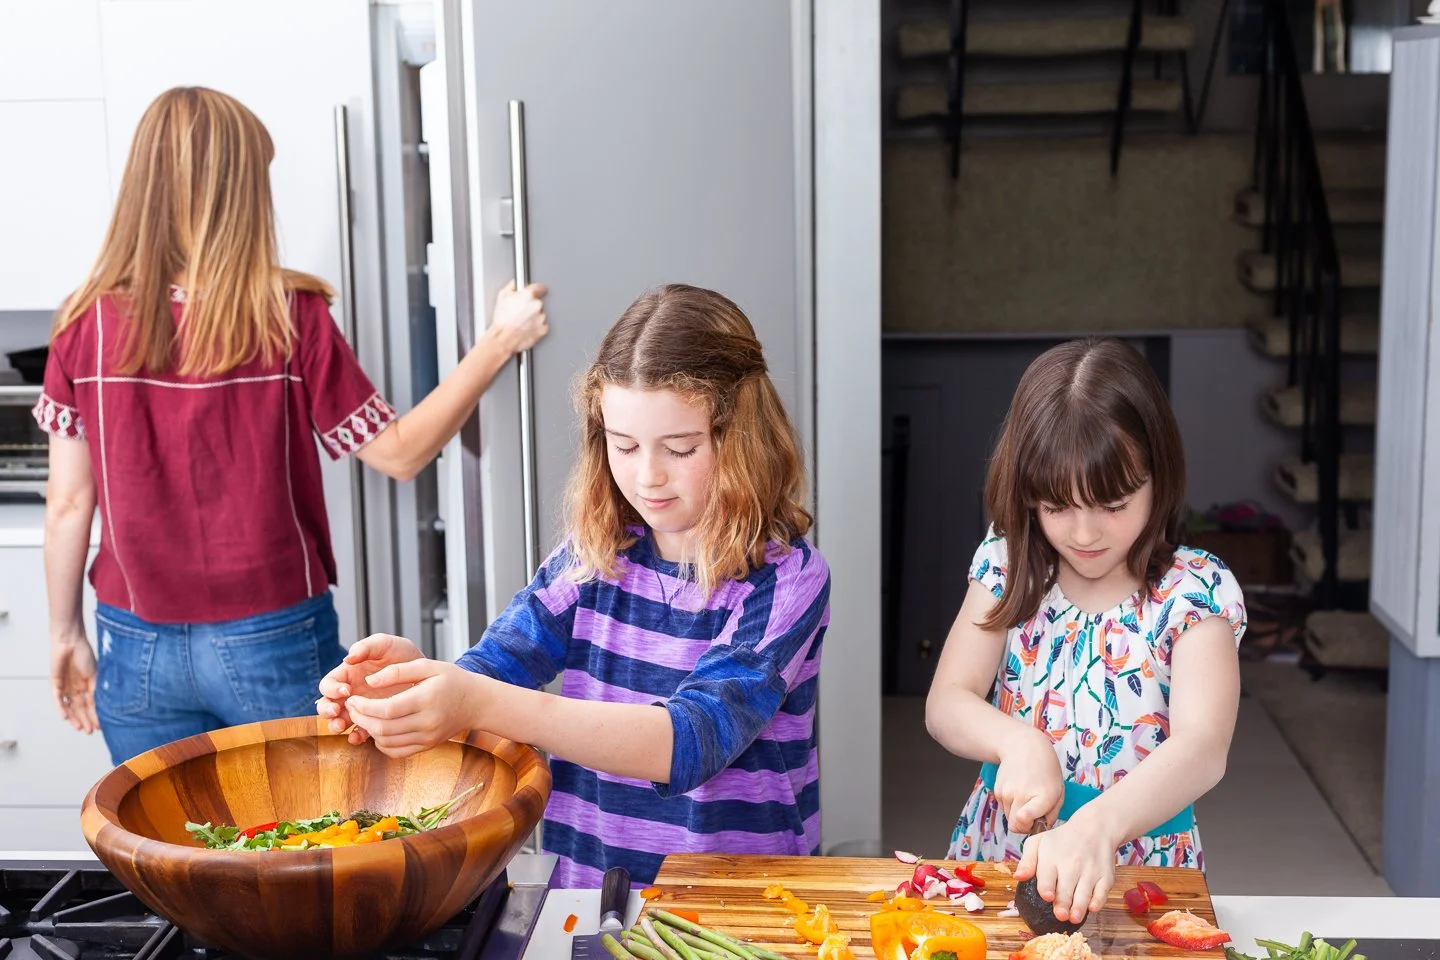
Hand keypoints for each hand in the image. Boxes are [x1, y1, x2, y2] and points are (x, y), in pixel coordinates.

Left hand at [51, 627, 98, 733]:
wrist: (70, 641)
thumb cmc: (84, 653)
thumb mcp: (95, 674)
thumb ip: (97, 689)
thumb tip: (104, 705)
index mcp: (87, 684)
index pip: (91, 704)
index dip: (95, 715)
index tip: (100, 726)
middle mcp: (76, 687)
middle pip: (80, 708)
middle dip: (85, 720)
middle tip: (90, 731)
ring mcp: (65, 686)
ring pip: (69, 706)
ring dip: (74, 718)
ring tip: (80, 728)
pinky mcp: (55, 683)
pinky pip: (58, 699)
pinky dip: (61, 708)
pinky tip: (65, 717)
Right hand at [316, 634, 423, 744]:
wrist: (426, 673)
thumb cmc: (402, 655)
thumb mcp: (386, 645)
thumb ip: (367, 647)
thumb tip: (348, 658)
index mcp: (348, 674)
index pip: (328, 683)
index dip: (331, 688)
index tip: (345, 690)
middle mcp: (350, 693)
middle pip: (327, 704)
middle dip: (326, 710)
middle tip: (335, 712)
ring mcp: (361, 708)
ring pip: (338, 720)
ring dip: (336, 725)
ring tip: (342, 726)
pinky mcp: (373, 720)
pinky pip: (358, 731)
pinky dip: (355, 736)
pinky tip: (359, 736)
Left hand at [342, 659, 482, 758]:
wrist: (475, 702)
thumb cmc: (451, 680)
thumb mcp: (427, 665)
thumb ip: (397, 671)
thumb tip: (370, 680)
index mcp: (426, 699)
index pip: (386, 709)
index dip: (364, 706)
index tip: (353, 698)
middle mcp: (427, 722)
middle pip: (383, 728)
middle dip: (361, 718)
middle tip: (352, 706)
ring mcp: (427, 738)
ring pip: (386, 742)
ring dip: (368, 730)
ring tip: (362, 715)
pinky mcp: (426, 746)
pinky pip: (396, 752)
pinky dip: (381, 743)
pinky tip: (377, 729)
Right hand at [488, 280, 548, 353]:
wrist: (503, 338)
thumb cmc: (502, 320)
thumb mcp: (502, 296)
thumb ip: (513, 286)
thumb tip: (517, 283)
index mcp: (528, 295)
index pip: (541, 287)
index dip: (537, 290)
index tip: (537, 292)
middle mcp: (537, 305)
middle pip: (539, 302)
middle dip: (532, 305)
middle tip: (522, 311)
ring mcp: (541, 318)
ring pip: (541, 314)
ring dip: (534, 316)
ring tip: (522, 321)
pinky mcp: (544, 329)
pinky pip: (542, 325)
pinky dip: (536, 326)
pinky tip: (527, 327)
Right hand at [994, 727, 1064, 834]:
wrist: (1024, 746)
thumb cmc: (1046, 771)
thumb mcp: (1059, 793)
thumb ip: (1051, 815)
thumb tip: (1039, 829)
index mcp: (1042, 796)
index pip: (1024, 819)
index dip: (1029, 827)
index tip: (1036, 822)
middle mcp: (1021, 794)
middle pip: (1016, 826)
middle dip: (1025, 825)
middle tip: (1035, 815)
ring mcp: (1007, 792)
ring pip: (1009, 818)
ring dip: (1018, 814)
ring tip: (1027, 798)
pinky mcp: (998, 790)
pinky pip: (1004, 808)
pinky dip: (1011, 805)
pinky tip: (1019, 791)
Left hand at [1014, 813, 1118, 924]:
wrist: (1094, 829)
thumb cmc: (1061, 840)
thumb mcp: (1039, 843)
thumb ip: (1027, 861)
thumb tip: (1017, 877)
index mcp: (1051, 857)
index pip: (1048, 875)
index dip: (1047, 887)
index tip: (1047, 896)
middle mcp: (1071, 864)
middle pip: (1066, 888)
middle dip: (1063, 904)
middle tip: (1060, 915)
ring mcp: (1090, 871)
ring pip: (1084, 893)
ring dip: (1079, 907)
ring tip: (1073, 918)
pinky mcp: (1105, 877)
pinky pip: (1102, 891)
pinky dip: (1098, 900)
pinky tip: (1092, 908)